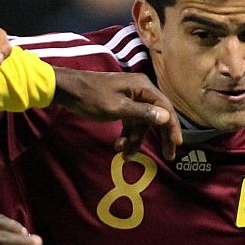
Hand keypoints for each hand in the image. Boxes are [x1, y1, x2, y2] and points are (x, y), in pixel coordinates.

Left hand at [50, 68, 182, 160]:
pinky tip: (119, 146)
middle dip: (160, 136)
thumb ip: (142, 113)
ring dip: (135, 140)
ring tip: (124, 155)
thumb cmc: (92, 97)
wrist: (68, 90)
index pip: (165, 108)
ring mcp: (130, 98)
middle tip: (168, 156)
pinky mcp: (120, 105)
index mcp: (143, 88)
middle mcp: (140, 91)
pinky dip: (126, 135)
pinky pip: (130, 123)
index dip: (172, 127)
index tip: (177, 144)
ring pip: (141, 123)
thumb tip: (166, 117)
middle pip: (157, 116)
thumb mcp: (117, 108)